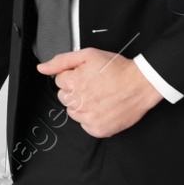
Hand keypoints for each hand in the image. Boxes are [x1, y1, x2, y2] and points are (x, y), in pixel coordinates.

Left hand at [36, 48, 162, 137]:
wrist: (141, 84)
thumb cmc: (117, 69)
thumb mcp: (88, 55)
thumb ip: (61, 61)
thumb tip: (42, 68)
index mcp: (74, 82)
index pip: (59, 81)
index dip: (72, 76)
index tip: (86, 75)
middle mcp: (80, 102)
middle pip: (64, 97)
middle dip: (74, 90)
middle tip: (92, 85)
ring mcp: (89, 118)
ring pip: (72, 112)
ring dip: (81, 105)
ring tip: (98, 96)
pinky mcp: (98, 129)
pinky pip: (84, 125)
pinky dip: (91, 118)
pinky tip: (102, 108)